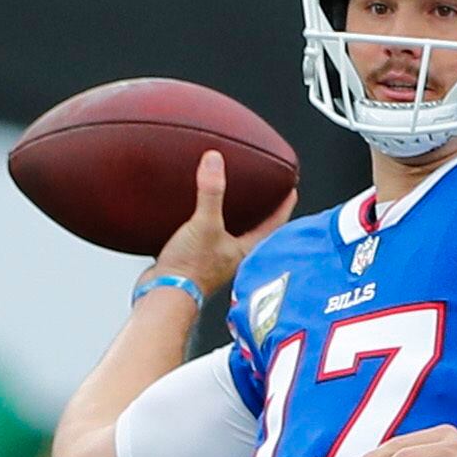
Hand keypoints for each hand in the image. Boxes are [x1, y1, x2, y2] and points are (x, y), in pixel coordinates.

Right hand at [150, 151, 296, 299]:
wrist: (163, 295)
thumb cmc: (190, 269)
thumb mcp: (204, 223)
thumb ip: (211, 191)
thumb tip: (215, 160)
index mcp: (244, 251)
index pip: (273, 226)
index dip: (284, 207)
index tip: (292, 191)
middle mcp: (233, 258)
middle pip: (255, 234)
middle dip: (262, 216)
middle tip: (268, 198)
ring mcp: (214, 262)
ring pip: (231, 239)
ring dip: (235, 223)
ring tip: (235, 206)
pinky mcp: (194, 263)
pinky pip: (206, 241)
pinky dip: (207, 228)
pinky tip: (197, 220)